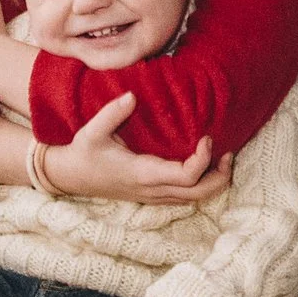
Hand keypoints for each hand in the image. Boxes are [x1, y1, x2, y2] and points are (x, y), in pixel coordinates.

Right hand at [42, 91, 234, 204]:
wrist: (69, 178)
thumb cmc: (82, 154)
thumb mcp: (92, 131)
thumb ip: (112, 113)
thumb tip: (132, 97)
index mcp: (143, 174)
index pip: (187, 177)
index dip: (203, 160)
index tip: (206, 137)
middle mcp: (152, 190)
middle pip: (199, 193)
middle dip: (219, 176)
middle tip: (227, 152)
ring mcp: (152, 196)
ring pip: (194, 199)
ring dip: (213, 182)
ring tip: (222, 158)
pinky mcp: (151, 196)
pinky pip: (184, 197)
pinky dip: (201, 185)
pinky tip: (203, 166)